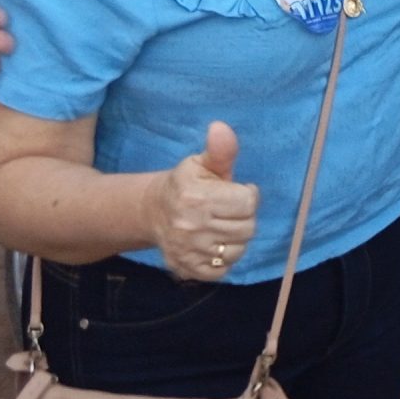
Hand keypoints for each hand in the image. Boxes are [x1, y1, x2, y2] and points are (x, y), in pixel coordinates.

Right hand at [146, 122, 258, 281]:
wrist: (152, 210)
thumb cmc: (187, 183)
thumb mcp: (202, 163)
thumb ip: (220, 150)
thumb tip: (221, 128)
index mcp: (196, 197)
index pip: (248, 203)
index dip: (248, 196)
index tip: (238, 192)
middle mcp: (190, 226)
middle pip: (247, 229)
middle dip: (243, 218)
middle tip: (229, 211)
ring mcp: (187, 251)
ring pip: (237, 251)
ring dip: (235, 239)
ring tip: (222, 226)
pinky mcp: (186, 269)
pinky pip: (222, 270)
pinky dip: (223, 260)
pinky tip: (213, 244)